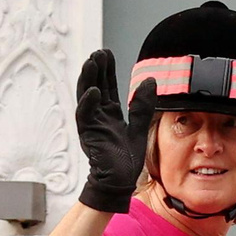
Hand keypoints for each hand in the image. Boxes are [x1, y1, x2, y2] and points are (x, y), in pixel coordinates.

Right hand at [74, 49, 143, 213]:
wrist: (119, 182)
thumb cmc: (125, 160)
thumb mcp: (139, 128)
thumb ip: (142, 106)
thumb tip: (150, 81)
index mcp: (109, 114)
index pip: (107, 86)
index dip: (107, 70)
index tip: (107, 53)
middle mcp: (98, 116)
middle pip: (95, 85)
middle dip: (96, 69)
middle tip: (99, 52)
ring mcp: (91, 124)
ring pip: (86, 96)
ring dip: (88, 78)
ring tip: (92, 62)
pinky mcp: (88, 135)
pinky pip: (85, 115)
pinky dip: (89, 102)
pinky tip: (95, 90)